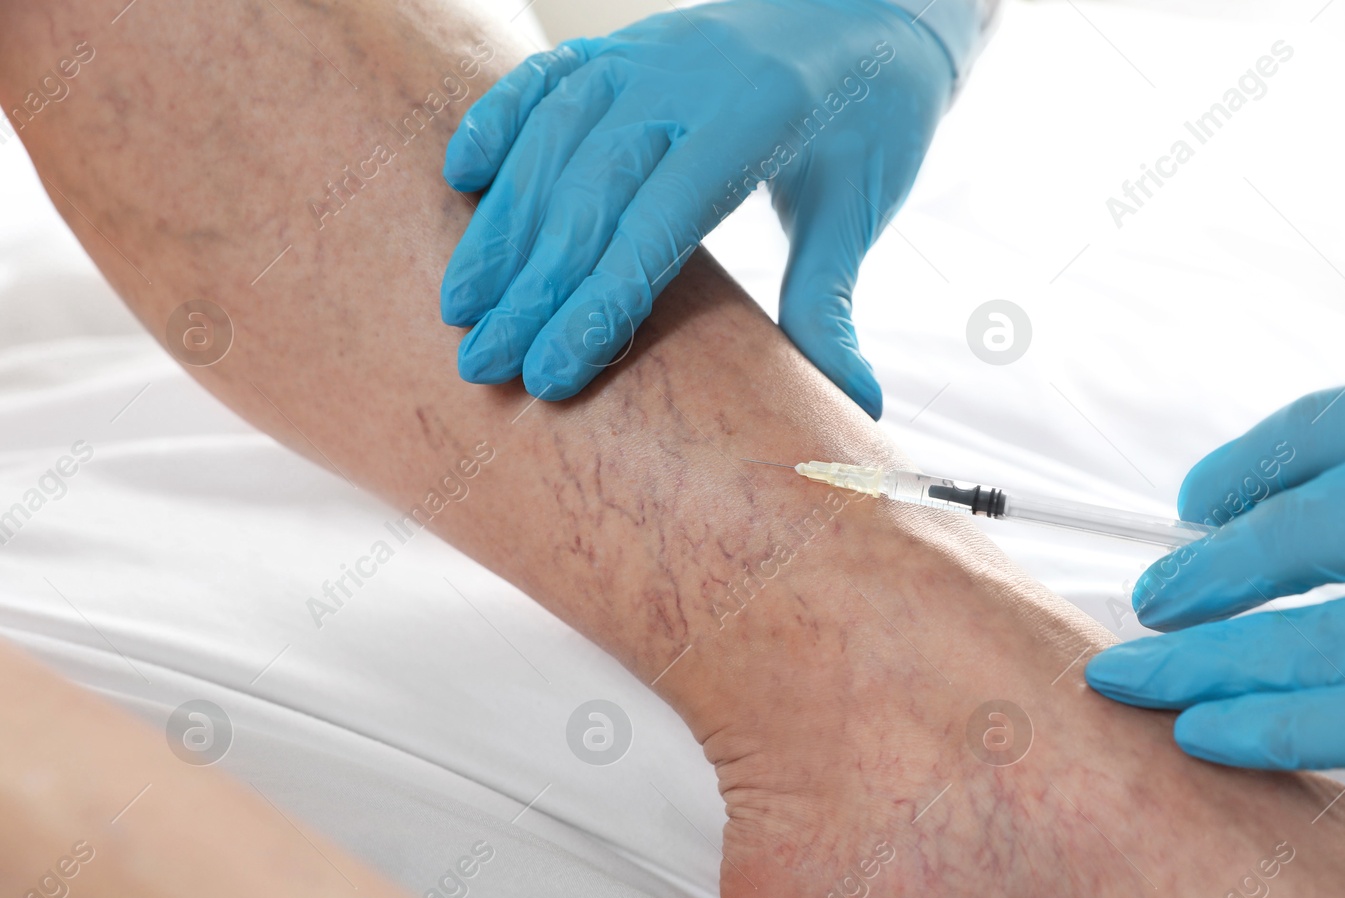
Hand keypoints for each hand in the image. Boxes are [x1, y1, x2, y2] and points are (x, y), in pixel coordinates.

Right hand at [439, 0, 956, 416]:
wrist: (877, 10)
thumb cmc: (873, 118)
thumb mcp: (861, 208)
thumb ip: (833, 303)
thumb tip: (859, 405)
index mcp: (758, 118)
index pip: (657, 224)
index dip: (598, 305)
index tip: (551, 375)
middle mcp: (691, 74)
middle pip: (589, 189)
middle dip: (531, 286)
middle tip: (483, 363)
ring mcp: (651, 51)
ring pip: (554, 136)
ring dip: (501, 223)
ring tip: (461, 304)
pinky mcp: (627, 42)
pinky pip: (547, 75)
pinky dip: (499, 121)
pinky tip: (462, 178)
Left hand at [1086, 350, 1344, 770]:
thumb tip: (1232, 496)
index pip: (1305, 434)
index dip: (1228, 479)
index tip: (1190, 517)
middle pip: (1279, 546)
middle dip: (1191, 588)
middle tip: (1141, 611)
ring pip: (1303, 645)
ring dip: (1198, 666)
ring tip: (1130, 675)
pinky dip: (1271, 731)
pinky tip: (1203, 733)